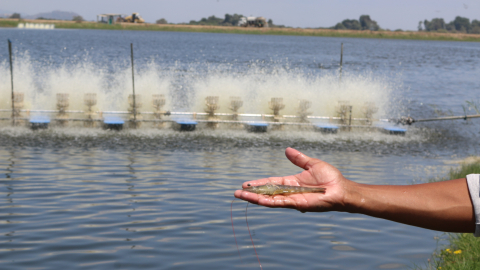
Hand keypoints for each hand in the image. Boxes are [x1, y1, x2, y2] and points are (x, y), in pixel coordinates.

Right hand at [234, 147, 353, 211]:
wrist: (341, 189)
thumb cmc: (330, 178)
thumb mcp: (311, 164)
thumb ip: (298, 159)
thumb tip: (287, 149)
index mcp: (291, 182)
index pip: (270, 182)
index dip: (258, 183)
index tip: (246, 183)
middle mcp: (289, 192)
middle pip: (266, 192)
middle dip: (251, 193)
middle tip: (237, 192)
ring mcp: (291, 199)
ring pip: (269, 199)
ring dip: (254, 198)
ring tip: (240, 196)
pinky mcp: (296, 205)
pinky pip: (279, 203)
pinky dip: (267, 202)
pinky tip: (256, 200)